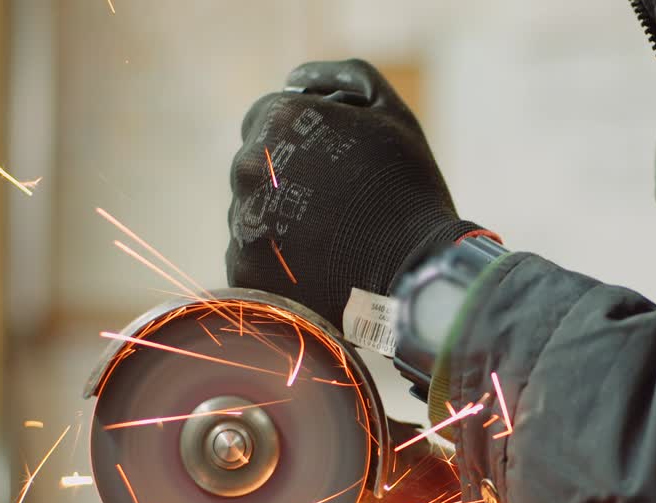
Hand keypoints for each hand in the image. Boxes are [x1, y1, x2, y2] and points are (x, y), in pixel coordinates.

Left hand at [226, 59, 487, 330]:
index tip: (331, 164)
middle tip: (336, 206)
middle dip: (288, 179)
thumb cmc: (407, 188)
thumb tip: (296, 79)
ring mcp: (242, 221)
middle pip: (257, 167)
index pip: (266, 116)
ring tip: (330, 241)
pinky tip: (317, 269)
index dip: (301, 138)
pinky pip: (253, 259)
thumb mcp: (390, 113)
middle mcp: (248, 166)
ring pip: (253, 213)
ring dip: (282, 222)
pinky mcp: (244, 270)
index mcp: (278, 118)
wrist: (413, 270)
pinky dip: (278, 264)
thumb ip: (344, 79)